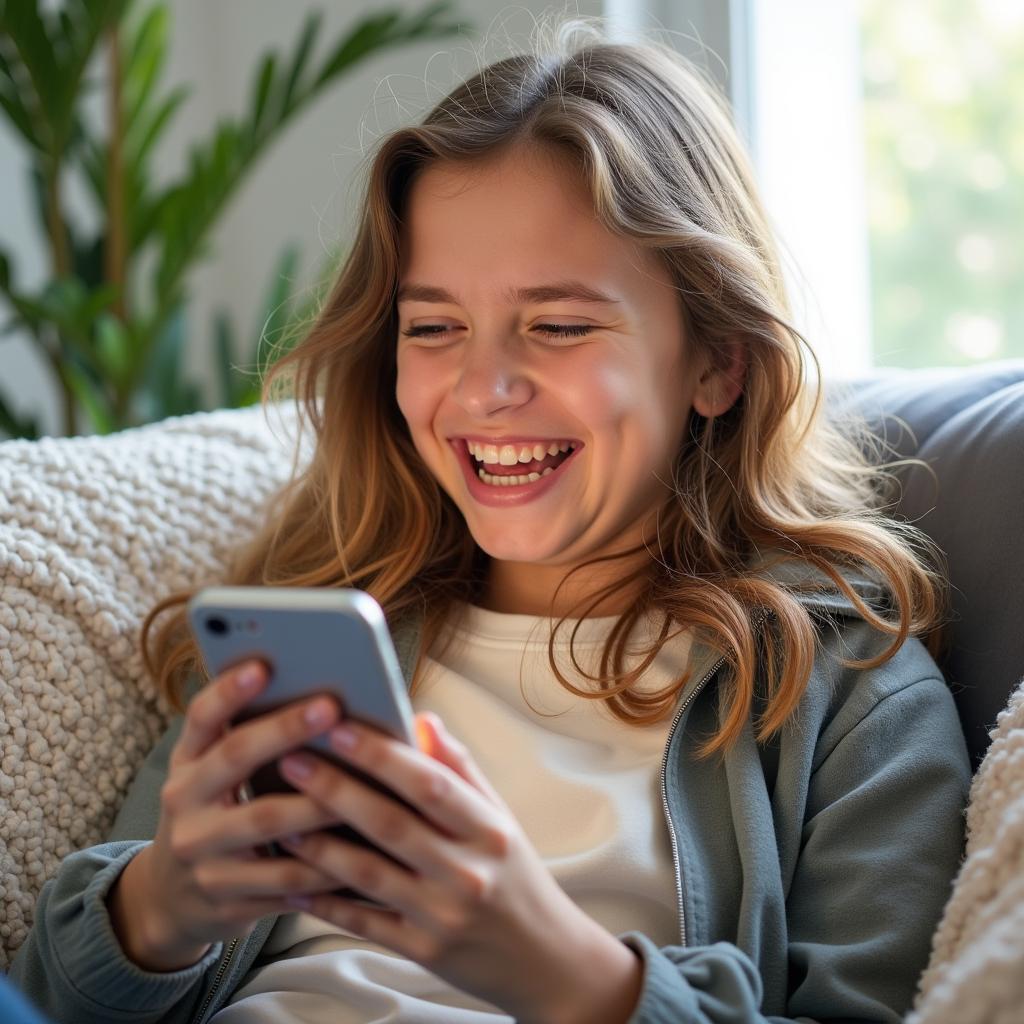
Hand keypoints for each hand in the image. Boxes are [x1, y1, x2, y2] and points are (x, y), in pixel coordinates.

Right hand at [107, 659, 350, 970]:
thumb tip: (326, 695)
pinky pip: (287, 880)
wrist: (171, 899)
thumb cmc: (217, 814)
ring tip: (366, 777)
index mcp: (186, 762)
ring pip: (267, 821)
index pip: (201, 718)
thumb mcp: (214, 776)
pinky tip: (367, 844)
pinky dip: (329, 862)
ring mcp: (201, 854)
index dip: (228, 690)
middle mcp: (184, 803)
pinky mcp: (226, 897)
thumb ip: (250, 740)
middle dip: (285, 729)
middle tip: (331, 704)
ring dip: (320, 798)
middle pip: (234, 758)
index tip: (263, 665)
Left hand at [274, 712, 643, 1023]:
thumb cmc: (516, 877)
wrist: (544, 960)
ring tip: (280, 818)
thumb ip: (460, 770)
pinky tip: (293, 883)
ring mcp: (443, 915)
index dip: (382, 755)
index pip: (430, 784)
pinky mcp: (423, 951)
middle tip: (291, 761)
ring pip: (369, 874)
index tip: (341, 728)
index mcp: (488, 830)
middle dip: (335, 790)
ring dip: (320, 845)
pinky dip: (326, 903)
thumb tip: (423, 720)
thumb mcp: (501, 819)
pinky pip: (364, 923)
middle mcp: (467, 871)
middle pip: (391, 824)